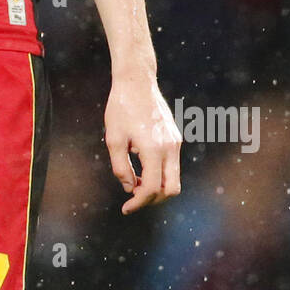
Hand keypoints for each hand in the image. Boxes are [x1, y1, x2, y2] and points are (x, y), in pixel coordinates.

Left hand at [104, 72, 181, 214]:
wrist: (137, 81)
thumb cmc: (121, 108)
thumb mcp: (114, 139)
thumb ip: (120, 167)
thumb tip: (129, 188)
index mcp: (153, 149)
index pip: (152, 188)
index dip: (138, 202)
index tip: (126, 208)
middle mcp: (170, 148)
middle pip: (171, 189)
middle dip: (153, 199)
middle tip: (133, 198)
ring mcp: (175, 142)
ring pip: (173, 178)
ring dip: (156, 186)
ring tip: (134, 181)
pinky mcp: (175, 137)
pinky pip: (171, 164)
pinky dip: (159, 173)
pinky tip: (141, 166)